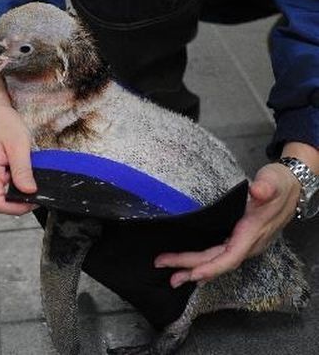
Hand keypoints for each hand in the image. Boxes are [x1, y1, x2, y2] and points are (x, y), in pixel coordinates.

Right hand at [0, 75, 36, 214]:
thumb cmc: (2, 121)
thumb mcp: (18, 143)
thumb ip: (22, 169)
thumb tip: (30, 192)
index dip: (17, 207)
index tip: (35, 201)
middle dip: (19, 196)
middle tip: (36, 182)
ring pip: (1, 193)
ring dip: (16, 187)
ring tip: (26, 168)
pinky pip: (0, 184)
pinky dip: (12, 180)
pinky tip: (18, 167)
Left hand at [154, 162, 300, 287]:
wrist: (292, 188)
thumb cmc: (279, 184)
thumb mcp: (273, 181)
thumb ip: (266, 187)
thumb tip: (258, 190)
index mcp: (253, 232)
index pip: (231, 256)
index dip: (212, 267)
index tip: (193, 273)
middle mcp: (248, 243)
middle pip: (217, 261)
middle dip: (191, 267)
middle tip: (164, 267)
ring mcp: (244, 243)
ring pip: (217, 259)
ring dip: (194, 267)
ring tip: (172, 275)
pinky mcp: (240, 238)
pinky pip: (220, 254)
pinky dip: (205, 262)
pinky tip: (192, 267)